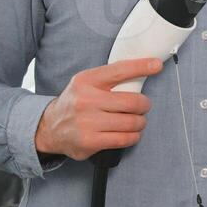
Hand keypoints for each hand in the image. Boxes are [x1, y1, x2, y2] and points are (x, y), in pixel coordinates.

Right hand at [35, 58, 161, 160]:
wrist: (50, 127)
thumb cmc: (77, 103)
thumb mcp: (86, 83)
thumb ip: (110, 79)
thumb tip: (143, 71)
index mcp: (86, 80)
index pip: (119, 70)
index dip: (141, 66)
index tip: (156, 65)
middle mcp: (86, 100)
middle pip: (132, 102)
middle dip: (144, 105)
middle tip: (143, 106)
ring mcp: (87, 122)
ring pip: (132, 122)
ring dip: (140, 122)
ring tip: (136, 121)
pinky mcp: (90, 141)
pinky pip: (125, 139)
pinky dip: (133, 136)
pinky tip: (130, 133)